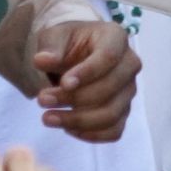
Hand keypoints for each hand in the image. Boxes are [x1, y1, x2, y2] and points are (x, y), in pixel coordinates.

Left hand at [34, 20, 140, 141]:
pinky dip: (90, 134)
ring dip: (78, 120)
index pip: (109, 56)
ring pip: (111, 114)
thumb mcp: (55, 36)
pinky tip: (66, 128)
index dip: (87, 73)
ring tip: (47, 118)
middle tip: (42, 99)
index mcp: (115, 37)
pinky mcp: (123, 112)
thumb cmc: (67, 42)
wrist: (74, 55)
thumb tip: (41, 61)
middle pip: (110, 88)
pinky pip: (113, 131)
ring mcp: (128, 91)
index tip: (63, 83)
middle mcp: (129, 64)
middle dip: (74, 98)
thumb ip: (50, 48)